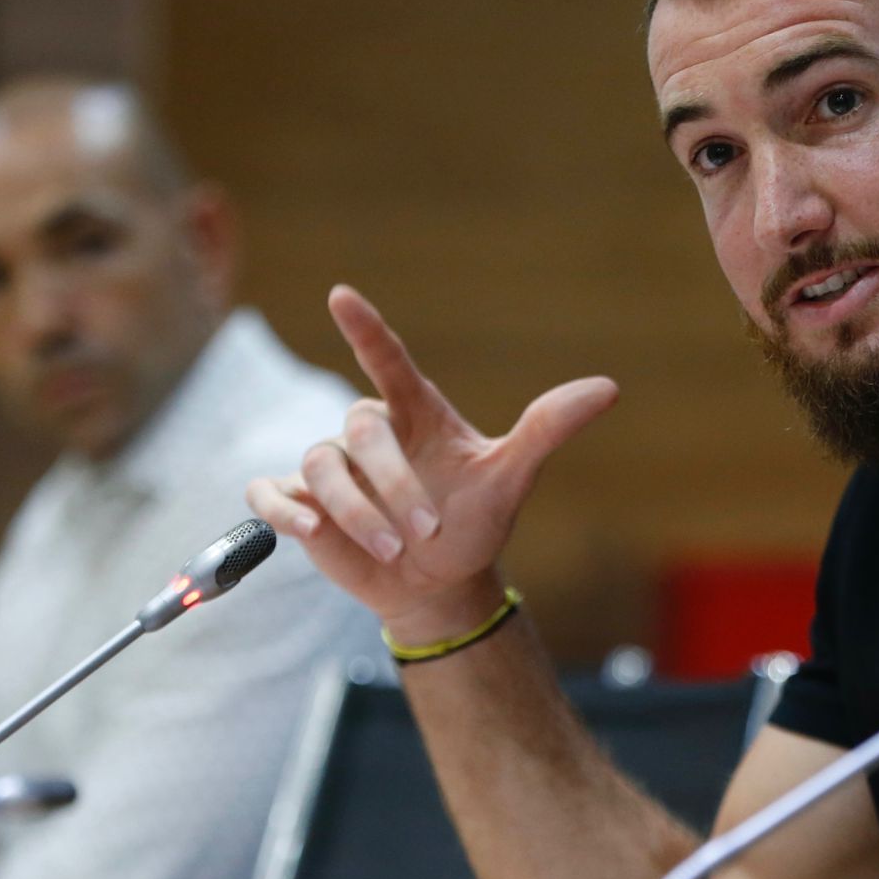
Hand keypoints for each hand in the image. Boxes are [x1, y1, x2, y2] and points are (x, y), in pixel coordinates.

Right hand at [247, 285, 616, 636]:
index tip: (342, 296)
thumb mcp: (513, 478)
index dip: (366, 328)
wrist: (442, 583)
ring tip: (394, 550)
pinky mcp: (301, 505)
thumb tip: (608, 388)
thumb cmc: (473, 522)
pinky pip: (269, 495)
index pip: (387, 360)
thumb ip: (549, 429)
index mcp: (415, 413)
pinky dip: (282, 511)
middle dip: (392, 483)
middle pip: (361, 430)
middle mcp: (370, 434)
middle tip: (425, 532)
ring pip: (320, 468)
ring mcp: (331, 468)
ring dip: (356, 512)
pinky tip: (306, 529)